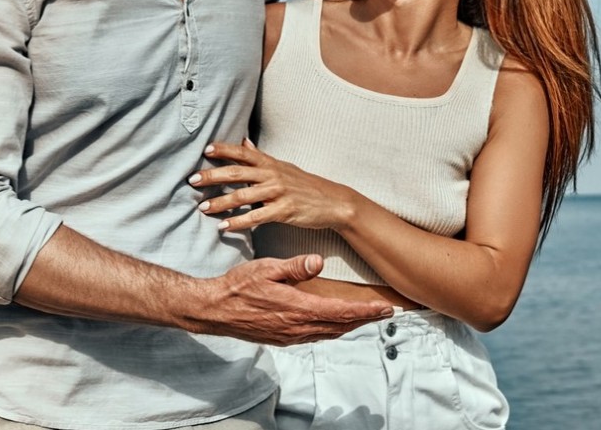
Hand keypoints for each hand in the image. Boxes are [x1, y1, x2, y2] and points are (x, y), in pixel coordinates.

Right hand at [188, 254, 391, 345]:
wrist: (215, 311)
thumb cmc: (238, 286)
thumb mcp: (265, 268)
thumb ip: (293, 267)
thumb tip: (318, 262)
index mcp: (297, 308)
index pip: (340, 312)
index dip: (365, 310)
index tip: (384, 308)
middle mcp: (297, 327)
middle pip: (341, 325)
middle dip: (365, 319)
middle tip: (385, 312)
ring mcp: (291, 336)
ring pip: (330, 333)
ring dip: (351, 326)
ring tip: (366, 317)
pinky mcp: (283, 339)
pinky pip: (316, 337)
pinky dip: (333, 330)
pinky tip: (336, 324)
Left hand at [190, 140, 355, 231]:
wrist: (333, 202)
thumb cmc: (305, 184)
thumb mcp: (283, 166)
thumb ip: (261, 156)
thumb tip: (244, 140)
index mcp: (270, 163)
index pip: (243, 152)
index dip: (224, 149)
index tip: (205, 149)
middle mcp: (272, 175)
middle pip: (237, 173)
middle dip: (212, 176)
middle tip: (192, 179)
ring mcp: (278, 193)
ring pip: (243, 196)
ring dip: (221, 202)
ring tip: (202, 207)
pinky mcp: (283, 211)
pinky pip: (256, 216)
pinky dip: (238, 222)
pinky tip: (224, 226)